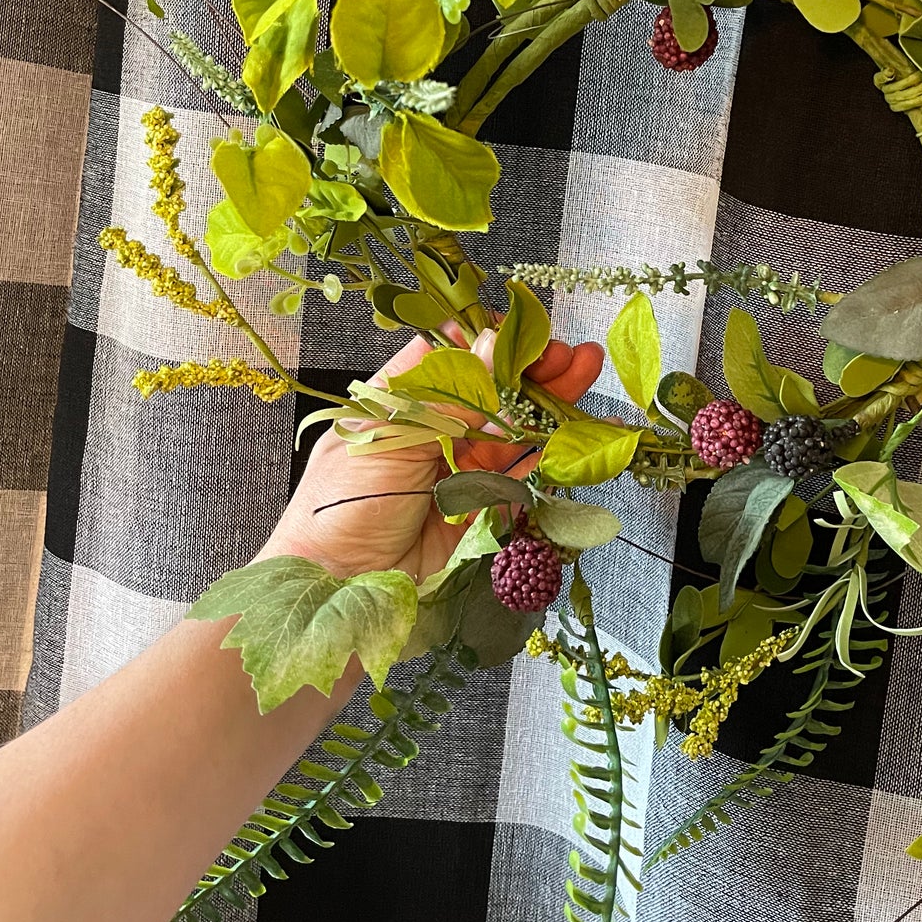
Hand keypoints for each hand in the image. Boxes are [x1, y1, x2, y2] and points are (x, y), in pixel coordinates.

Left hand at [259, 327, 603, 581]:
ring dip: (548, 400)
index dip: (486, 341)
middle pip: (489, 390)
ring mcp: (457, 469)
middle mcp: (431, 432)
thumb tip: (489, 343)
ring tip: (584, 368)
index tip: (521, 332)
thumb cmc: (339, 506)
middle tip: (565, 354)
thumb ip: (447, 397)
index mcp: (398, 404)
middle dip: (529, 369)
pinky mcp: (479, 508)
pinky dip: (550, 451)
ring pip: (512, 427)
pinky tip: (576, 426)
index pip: (448, 357)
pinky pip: (520, 474)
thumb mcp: (391, 438)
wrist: (338, 589)